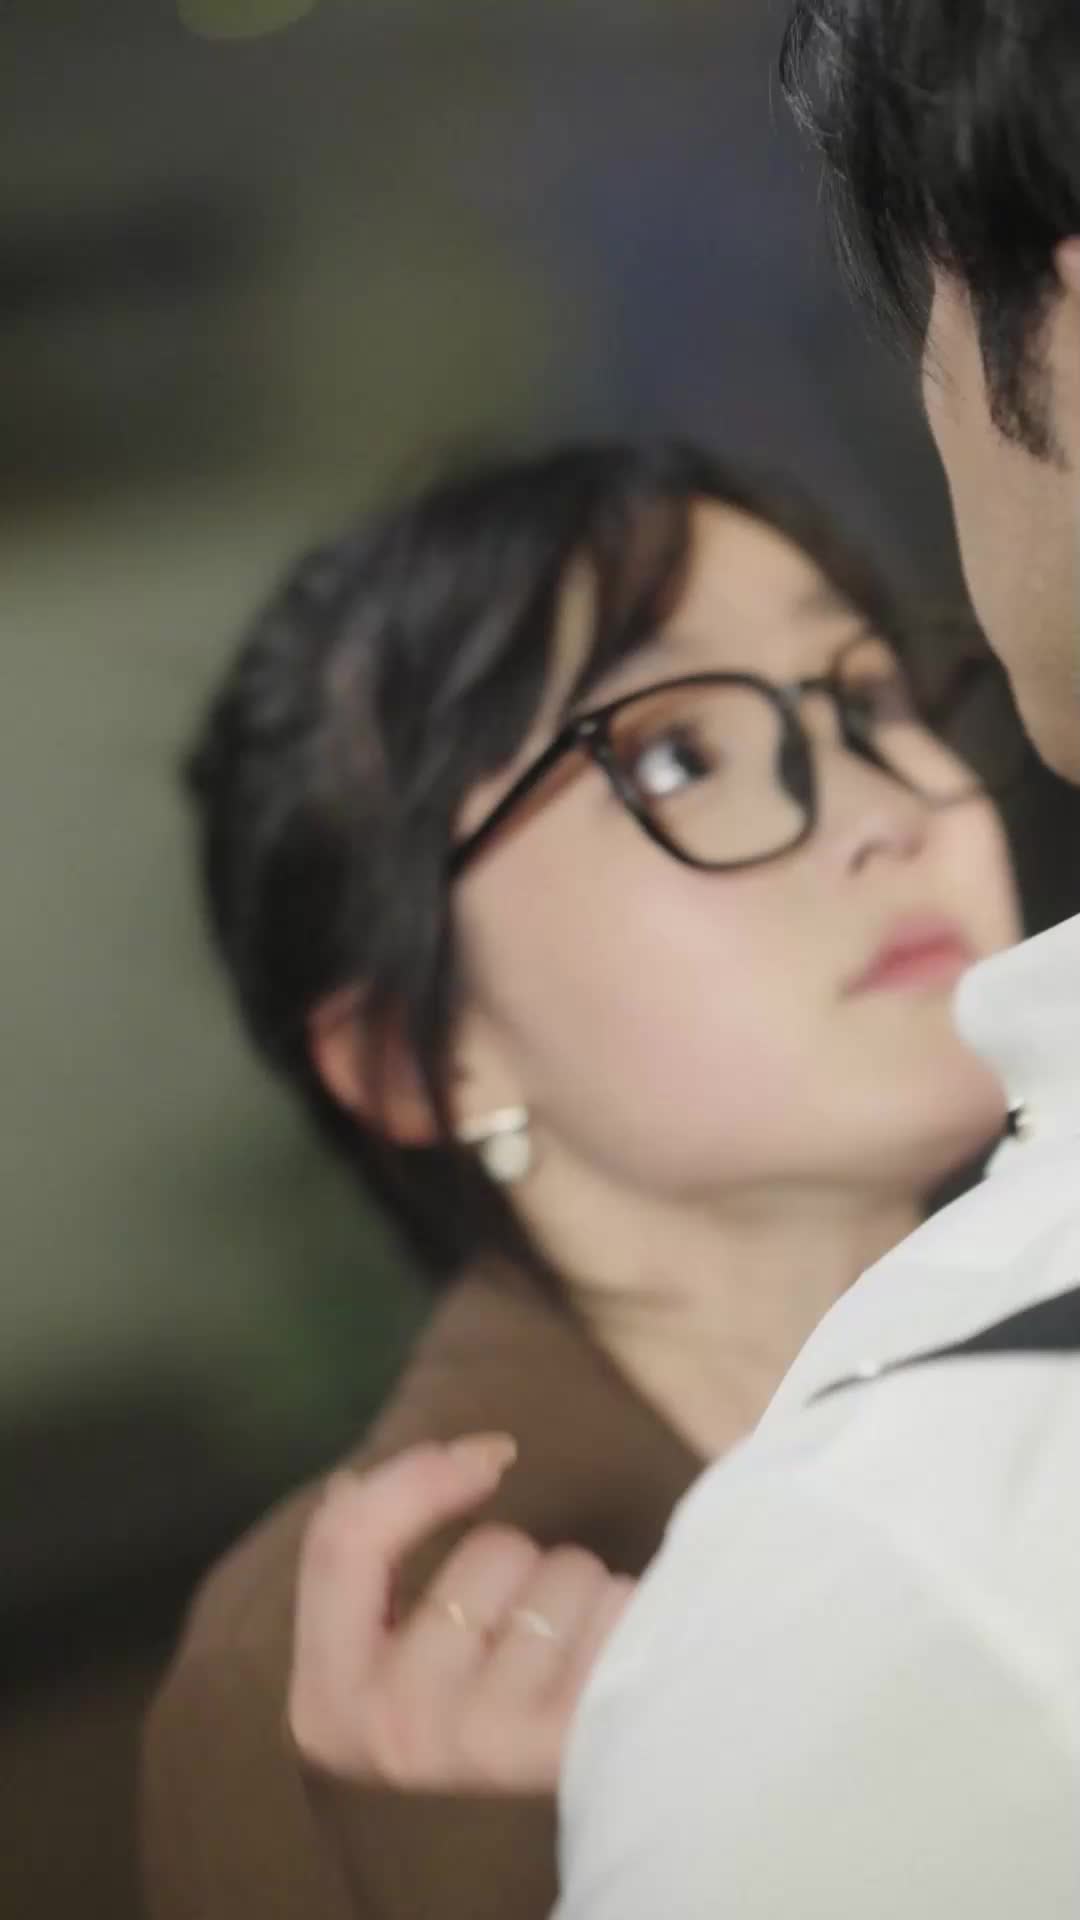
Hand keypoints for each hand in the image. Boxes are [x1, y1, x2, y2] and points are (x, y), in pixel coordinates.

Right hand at [287, 1435, 635, 1795]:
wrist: (548, 1834)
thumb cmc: (466, 1704)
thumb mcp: (387, 1640)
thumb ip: (378, 1543)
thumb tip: (472, 1456)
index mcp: (328, 1703)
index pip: (344, 1542)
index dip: (418, 1476)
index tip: (491, 1455)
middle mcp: (394, 1731)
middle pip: (484, 1550)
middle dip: (518, 1562)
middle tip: (518, 1628)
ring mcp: (476, 1746)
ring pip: (561, 1574)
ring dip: (578, 1590)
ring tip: (567, 1651)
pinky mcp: (560, 1748)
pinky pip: (615, 1610)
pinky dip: (626, 1614)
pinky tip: (612, 1665)